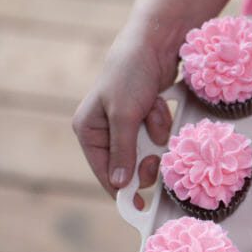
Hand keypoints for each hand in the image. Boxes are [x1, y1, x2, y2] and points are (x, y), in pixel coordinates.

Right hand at [73, 22, 176, 205]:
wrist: (155, 44)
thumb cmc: (131, 75)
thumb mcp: (124, 115)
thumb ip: (123, 150)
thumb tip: (120, 184)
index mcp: (88, 130)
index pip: (105, 172)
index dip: (121, 190)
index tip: (138, 208)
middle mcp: (106, 129)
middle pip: (130, 165)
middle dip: (146, 157)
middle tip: (157, 155)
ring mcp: (129, 123)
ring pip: (149, 149)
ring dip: (156, 132)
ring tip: (153, 109)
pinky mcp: (147, 116)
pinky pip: (159, 133)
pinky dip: (162, 120)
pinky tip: (158, 102)